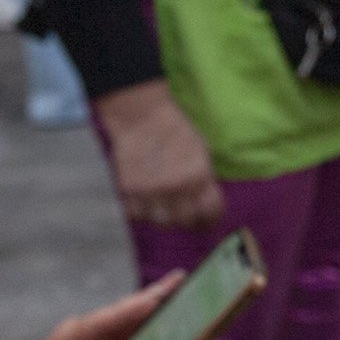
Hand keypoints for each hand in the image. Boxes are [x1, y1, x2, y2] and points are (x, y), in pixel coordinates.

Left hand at [0, 274, 186, 339]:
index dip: (125, 312)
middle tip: (184, 283)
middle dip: (155, 298)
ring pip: (141, 320)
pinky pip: (147, 334)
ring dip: (168, 307)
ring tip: (199, 294)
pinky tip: (194, 322)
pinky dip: (169, 326)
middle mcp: (93, 334)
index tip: (151, 301)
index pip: (98, 323)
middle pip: (127, 313)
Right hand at [95, 82, 225, 230]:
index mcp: (199, 177)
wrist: (142, 118)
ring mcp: (150, 191)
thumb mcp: (201, 154)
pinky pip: (137, 214)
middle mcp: (176, 188)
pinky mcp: (128, 191)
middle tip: (185, 215)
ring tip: (164, 207)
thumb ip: (203, 180)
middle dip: (187, 219)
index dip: (210, 217)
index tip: (208, 219)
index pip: (210, 211)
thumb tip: (205, 203)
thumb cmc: (176, 132)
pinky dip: (141, 212)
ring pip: (160, 221)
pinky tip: (145, 202)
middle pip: (184, 221)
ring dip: (164, 216)